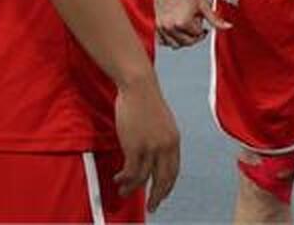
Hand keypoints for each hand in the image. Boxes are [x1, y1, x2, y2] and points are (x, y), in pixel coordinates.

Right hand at [113, 73, 180, 212]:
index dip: (167, 185)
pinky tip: (118, 179)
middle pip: (163, 180)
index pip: (174, 170)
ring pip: (143, 178)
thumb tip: (154, 155)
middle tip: (152, 207)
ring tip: (124, 192)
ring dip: (132, 188)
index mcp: (174, 141)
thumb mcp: (161, 123)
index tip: (162, 195)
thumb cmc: (146, 101)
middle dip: (157, 196)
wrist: (139, 87)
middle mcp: (166, 147)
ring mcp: (151, 148)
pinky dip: (124, 179)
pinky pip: (130, 172)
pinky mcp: (135, 147)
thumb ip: (161, 140)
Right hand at [156, 0, 230, 48]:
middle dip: (194, 36)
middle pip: (187, 42)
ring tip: (188, 28)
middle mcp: (170, 27)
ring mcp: (162, 26)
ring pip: (174, 44)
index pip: (197, 35)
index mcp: (183, 23)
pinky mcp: (157, 24)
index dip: (202, 29)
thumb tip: (227, 26)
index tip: (202, 21)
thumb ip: (215, 19)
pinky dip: (169, 40)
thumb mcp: (204, 4)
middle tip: (197, 25)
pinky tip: (176, 32)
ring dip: (183, 40)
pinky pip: (162, 41)